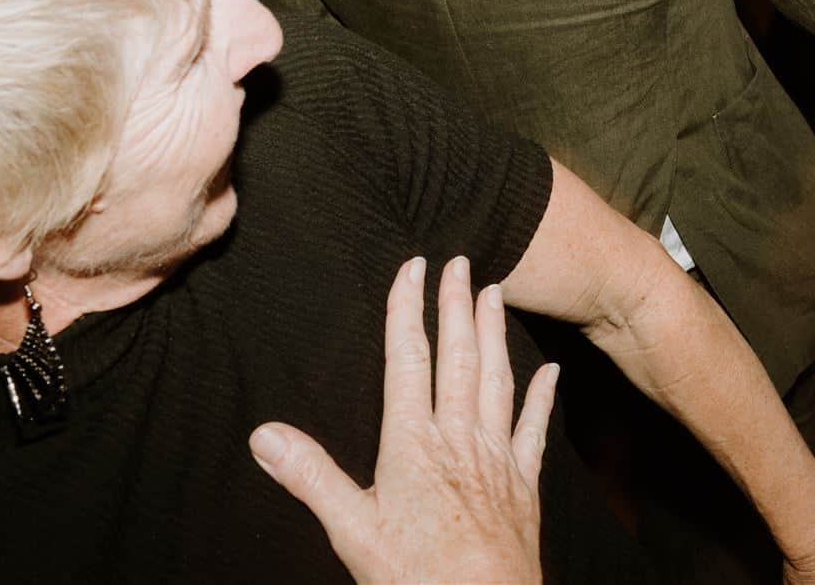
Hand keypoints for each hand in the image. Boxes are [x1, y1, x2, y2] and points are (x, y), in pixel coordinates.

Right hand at [248, 257, 554, 584]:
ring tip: (493, 294)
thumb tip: (263, 433)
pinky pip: (534, 430)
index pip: (407, 360)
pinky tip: (551, 372)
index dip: (407, 311)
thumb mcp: (352, 529)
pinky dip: (542, 398)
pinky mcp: (523, 485)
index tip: (412, 268)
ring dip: (494, 335)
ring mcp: (496, 459)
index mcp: (412, 444)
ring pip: (496, 381)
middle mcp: (458, 439)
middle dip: (455, 306)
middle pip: (457, 358)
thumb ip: (311, 477)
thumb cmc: (415, 577)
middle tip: (460, 262)